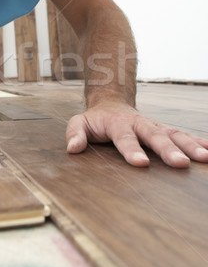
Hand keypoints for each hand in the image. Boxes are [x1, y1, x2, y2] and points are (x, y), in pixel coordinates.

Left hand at [66, 101, 207, 167]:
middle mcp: (139, 123)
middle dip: (168, 149)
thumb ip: (75, 133)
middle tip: (180, 163)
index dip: (132, 150)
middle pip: (154, 136)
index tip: (141, 163)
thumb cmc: (95, 119)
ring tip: (204, 158)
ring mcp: (154, 126)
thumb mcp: (79, 122)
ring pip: (173, 134)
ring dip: (189, 145)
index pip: (125, 137)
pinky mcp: (164, 130)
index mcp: (117, 123)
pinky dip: (198, 141)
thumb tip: (73, 148)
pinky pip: (183, 134)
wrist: (112, 103)